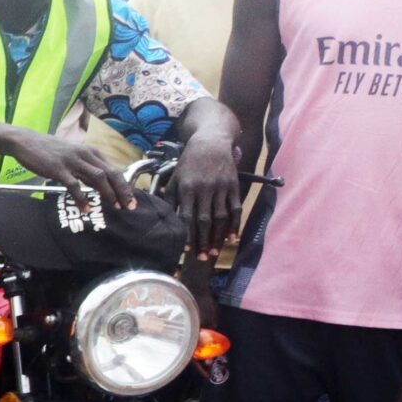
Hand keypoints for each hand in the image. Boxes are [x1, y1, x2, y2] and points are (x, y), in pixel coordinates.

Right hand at [10, 130, 136, 208]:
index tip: (130, 200)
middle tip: (129, 206)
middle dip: (122, 191)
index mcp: (91, 152)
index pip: (114, 170)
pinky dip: (81, 197)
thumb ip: (86, 168)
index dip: (124, 186)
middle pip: (111, 173)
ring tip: (113, 207)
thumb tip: (98, 184)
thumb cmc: (49, 150)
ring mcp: (72, 161)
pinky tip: (85, 208)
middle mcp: (85, 155)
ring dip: (108, 193)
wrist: (26, 141)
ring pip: (98, 178)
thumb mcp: (73, 155)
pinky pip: (74, 185)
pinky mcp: (58, 169)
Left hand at [175, 134, 243, 259]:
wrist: (211, 142)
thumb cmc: (189, 163)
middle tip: (202, 258)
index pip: (186, 216)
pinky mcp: (234, 186)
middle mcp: (204, 189)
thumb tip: (165, 218)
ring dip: (218, 237)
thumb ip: (170, 197)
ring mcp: (221, 188)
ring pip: (221, 217)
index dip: (187, 234)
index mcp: (187, 188)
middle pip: (204, 220)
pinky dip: (234, 225)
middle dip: (203, 241)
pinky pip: (235, 209)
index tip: (186, 250)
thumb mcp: (175, 177)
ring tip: (215, 252)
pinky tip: (231, 238)